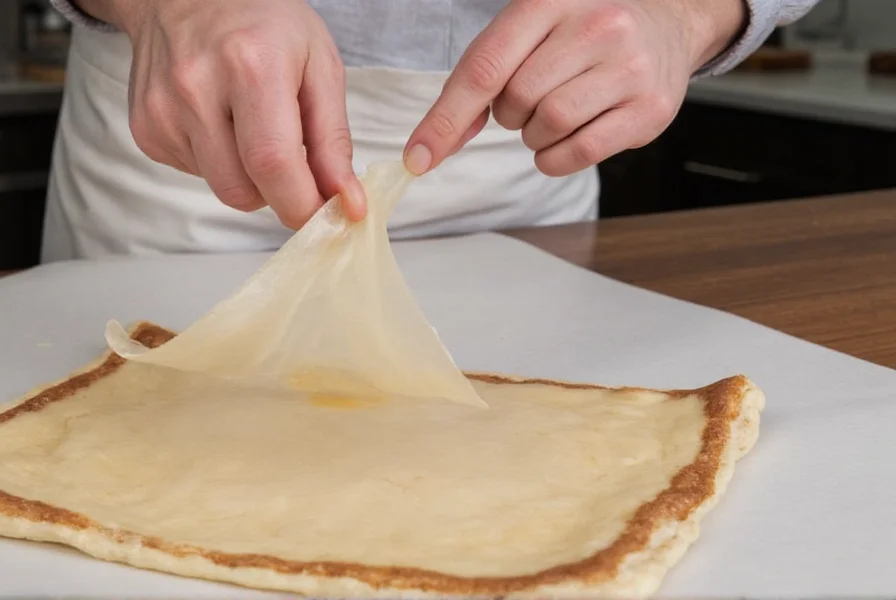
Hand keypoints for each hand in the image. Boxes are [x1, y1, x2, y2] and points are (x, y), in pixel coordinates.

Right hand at [99, 0, 364, 227]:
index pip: (274, 163)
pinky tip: (224, 123)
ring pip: (222, 188)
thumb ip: (333, 141)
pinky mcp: (146, 128)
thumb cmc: (263, 23)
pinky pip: (198, 174)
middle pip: (244, 190)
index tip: (327, 216)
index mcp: (250, 65)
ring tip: (255, 129)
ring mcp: (163, 109)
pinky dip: (222, 163)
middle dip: (280, 195)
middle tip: (297, 166)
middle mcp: (197, 87)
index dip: (303, 204)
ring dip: (251, 179)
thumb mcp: (319, 66)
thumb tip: (347, 202)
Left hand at [405, 0, 745, 176]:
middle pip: (516, 100)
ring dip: (535, 136)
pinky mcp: (649, 108)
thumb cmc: (582, 33)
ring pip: (548, 127)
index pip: (485, 67)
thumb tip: (434, 142)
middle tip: (531, 101)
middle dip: (509, 115)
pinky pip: (581, 153)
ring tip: (553, 115)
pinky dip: (557, 158)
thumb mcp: (530, 32)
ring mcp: (628, 67)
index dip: (446, 118)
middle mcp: (595, 26)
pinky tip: (566, 138)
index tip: (418, 157)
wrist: (667, 26)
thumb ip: (481, 76)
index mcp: (550, 0)